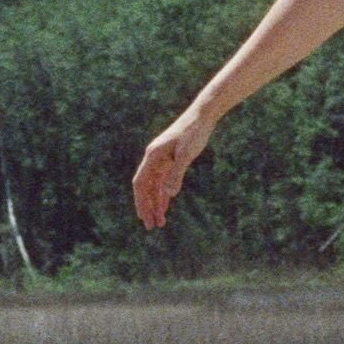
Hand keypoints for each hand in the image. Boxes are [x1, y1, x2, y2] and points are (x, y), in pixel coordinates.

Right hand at [133, 107, 213, 228]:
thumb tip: (169, 195)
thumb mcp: (186, 154)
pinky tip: (166, 207)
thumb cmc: (193, 133)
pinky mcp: (171, 161)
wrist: (202, 116)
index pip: (141, 183)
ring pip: (155, 187)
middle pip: (146, 188)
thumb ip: (177, 174)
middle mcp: (154, 159)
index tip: (143, 217)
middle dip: (148, 208)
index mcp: (153, 156)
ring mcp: (162, 160)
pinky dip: (164, 195)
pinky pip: (164, 182)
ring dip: (156, 204)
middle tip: (151, 227)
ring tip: (160, 222)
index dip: (140, 201)